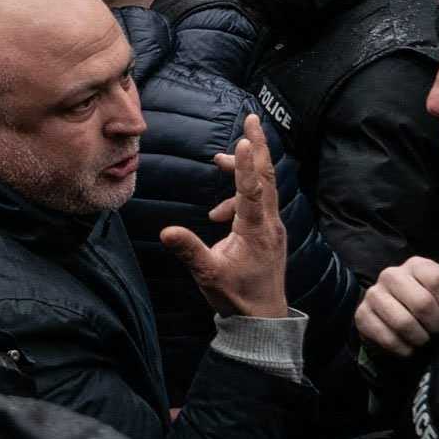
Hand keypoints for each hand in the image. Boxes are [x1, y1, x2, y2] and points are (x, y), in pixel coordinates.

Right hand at [161, 116, 289, 318]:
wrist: (263, 319)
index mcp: (256, 230)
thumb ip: (189, 250)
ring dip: (245, 168)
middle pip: (266, 176)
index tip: (243, 137)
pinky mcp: (269, 231)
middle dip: (257, 146)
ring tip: (219, 160)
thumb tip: (167, 230)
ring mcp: (272, 226)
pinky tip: (217, 214)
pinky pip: (258, 201)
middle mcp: (269, 223)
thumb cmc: (237, 297)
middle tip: (250, 119)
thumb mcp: (209, 275)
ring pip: (263, 186)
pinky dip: (240, 195)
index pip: (252, 189)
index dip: (246, 163)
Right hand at [355, 257, 438, 356]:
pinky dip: (402, 348)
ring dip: (419, 338)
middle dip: (435, 324)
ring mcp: (374, 294)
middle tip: (437, 331)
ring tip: (423, 339)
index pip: (437, 280)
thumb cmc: (426, 305)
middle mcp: (391, 274)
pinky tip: (408, 347)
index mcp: (416, 265)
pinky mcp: (361, 314)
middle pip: (422, 303)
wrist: (390, 317)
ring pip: (403, 322)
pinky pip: (385, 336)